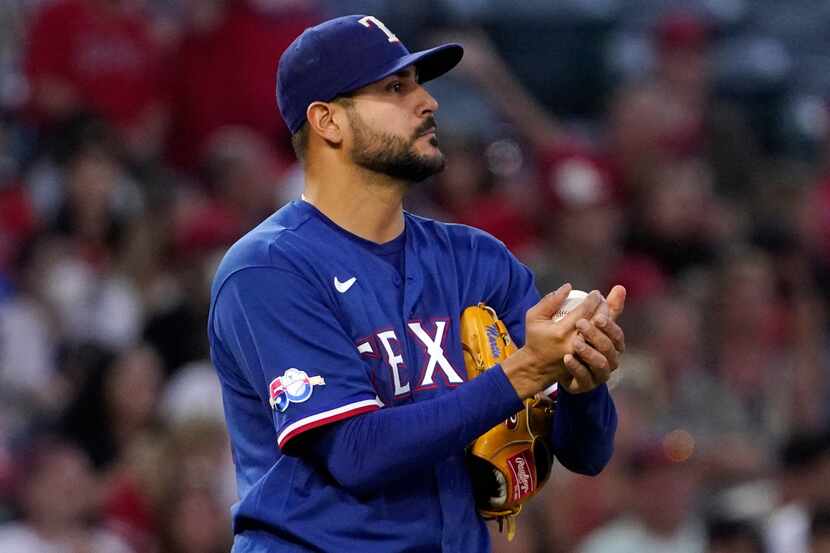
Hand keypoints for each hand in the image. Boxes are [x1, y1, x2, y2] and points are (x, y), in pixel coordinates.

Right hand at [502, 283, 603, 398]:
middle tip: (603, 299)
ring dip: (606, 320)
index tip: (596, 293)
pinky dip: (604, 332)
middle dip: (603, 308)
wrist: (537, 367)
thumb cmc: (535, 339)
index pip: (584, 311)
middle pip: (596, 322)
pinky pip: (599, 343)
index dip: (593, 300)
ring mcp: (582, 354)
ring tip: (605, 310)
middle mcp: (573, 343)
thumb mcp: (534, 317)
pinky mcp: (586, 361)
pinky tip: (603, 324)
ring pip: (601, 333)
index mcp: (560, 332)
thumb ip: (550, 300)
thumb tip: (568, 287)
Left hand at [559, 285, 626, 393]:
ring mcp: (599, 375)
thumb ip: (604, 308)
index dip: (609, 325)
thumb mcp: (588, 321)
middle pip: (609, 349)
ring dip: (588, 352)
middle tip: (580, 324)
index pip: (616, 334)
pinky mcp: (586, 386)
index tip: (596, 315)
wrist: (550, 364)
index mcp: (612, 344)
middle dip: (596, 336)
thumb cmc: (575, 339)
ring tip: (575, 342)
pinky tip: (567, 358)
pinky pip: (584, 378)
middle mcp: (610, 360)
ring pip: (600, 365)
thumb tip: (620, 287)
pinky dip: (576, 367)